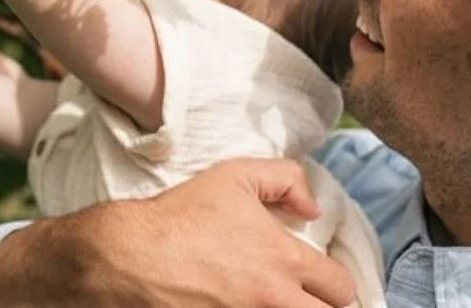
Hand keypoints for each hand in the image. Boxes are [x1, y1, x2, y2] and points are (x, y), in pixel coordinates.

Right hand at [0, 158, 356, 307]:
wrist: (129, 255)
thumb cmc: (179, 216)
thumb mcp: (233, 176)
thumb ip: (285, 179)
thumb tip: (312, 207)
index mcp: (283, 259)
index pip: (341, 288)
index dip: (334, 284)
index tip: (320, 283)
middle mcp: (274, 299)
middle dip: (321, 306)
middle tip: (303, 297)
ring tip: (275, 300)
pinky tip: (243, 306)